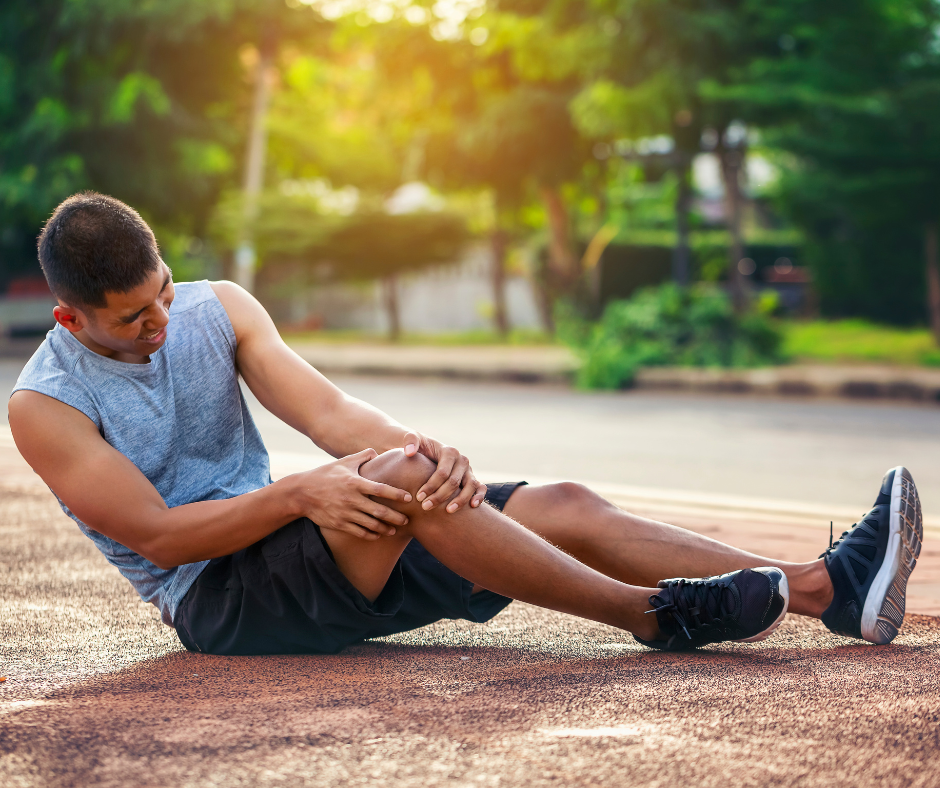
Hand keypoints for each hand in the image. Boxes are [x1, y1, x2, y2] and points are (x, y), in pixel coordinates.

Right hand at [295, 449, 412, 539]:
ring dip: (385, 529)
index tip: (408, 497)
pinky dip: (370, 535)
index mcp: (354, 482)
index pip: (380, 489)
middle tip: (407, 520)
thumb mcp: (343, 462)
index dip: (396, 494)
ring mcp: (345, 513)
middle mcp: (351, 499)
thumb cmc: (325, 474)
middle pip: (379, 511)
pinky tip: (378, 535)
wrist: (301, 493)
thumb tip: (377, 452)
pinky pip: (358, 532)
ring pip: (370, 525)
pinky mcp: (339, 524)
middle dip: (395, 517)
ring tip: (395, 530)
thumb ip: (362, 456)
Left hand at [403, 431, 486, 513]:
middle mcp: (462, 460)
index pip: (442, 472)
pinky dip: (479, 496)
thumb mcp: (412, 438)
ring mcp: (468, 470)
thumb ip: (410, 441)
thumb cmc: (419, 447)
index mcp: (449, 451)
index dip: (431, 486)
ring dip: (460, 500)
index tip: (418, 497)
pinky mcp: (472, 478)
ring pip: (470, 485)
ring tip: (448, 511)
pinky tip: (472, 506)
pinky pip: (480, 487)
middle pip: (454, 482)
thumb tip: (409, 452)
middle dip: (439, 496)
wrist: (428, 450)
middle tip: (425, 507)